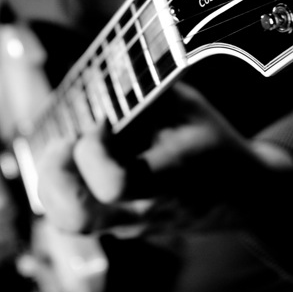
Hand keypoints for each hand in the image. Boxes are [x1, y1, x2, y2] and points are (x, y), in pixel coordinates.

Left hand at [36, 82, 292, 234]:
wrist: (241, 195)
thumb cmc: (210, 141)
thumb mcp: (187, 104)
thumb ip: (141, 90)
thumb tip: (99, 64)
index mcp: (169, 179)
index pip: (114, 184)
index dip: (94, 150)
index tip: (102, 120)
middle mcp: (143, 211)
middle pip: (73, 217)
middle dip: (54, 172)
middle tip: (68, 139)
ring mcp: (126, 226)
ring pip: (65, 221)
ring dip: (52, 177)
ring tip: (68, 146)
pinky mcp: (114, 228)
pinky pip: (69, 215)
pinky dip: (60, 185)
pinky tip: (76, 156)